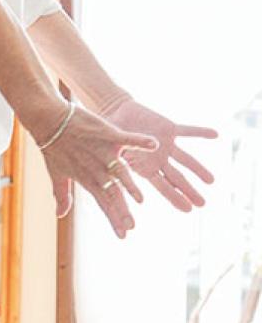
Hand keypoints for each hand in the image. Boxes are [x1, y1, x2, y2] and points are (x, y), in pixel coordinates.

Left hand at [35, 101, 159, 237]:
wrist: (48, 121)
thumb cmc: (53, 148)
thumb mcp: (57, 174)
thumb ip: (63, 195)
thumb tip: (60, 215)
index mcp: (87, 179)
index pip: (103, 203)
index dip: (113, 218)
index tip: (123, 235)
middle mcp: (97, 168)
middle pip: (112, 193)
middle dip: (121, 210)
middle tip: (131, 226)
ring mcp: (102, 152)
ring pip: (119, 172)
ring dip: (129, 185)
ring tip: (139, 199)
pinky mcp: (107, 134)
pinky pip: (127, 138)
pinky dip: (139, 141)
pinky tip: (153, 145)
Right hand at [93, 93, 217, 211]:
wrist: (115, 113)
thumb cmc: (108, 134)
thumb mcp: (109, 152)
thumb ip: (113, 165)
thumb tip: (107, 177)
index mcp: (145, 168)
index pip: (162, 186)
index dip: (174, 197)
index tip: (188, 209)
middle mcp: (158, 159)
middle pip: (177, 178)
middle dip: (189, 191)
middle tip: (202, 204)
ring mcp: (165, 145)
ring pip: (186, 159)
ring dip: (198, 169)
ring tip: (211, 181)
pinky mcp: (168, 129)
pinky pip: (187, 131)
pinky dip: (200, 132)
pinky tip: (215, 134)